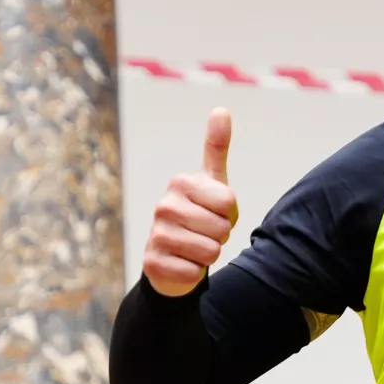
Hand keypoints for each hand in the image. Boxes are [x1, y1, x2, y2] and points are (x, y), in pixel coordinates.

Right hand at [142, 108, 237, 296]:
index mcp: (180, 183)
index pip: (229, 203)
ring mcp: (156, 234)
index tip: (215, 213)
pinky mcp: (152, 263)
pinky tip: (183, 264)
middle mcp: (163, 206)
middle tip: (205, 233)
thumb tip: (221, 110)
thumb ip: (216, 147)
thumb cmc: (199, 215)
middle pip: (222, 229)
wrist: (174, 256)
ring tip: (195, 249)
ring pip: (210, 252)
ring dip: (209, 256)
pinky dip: (194, 273)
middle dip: (221, 237)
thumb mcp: (212, 182)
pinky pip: (193, 273)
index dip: (230, 214)